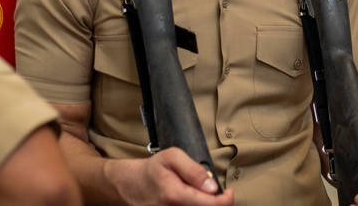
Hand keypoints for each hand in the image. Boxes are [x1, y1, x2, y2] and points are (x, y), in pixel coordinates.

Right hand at [111, 148, 233, 205]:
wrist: (128, 186)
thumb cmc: (151, 170)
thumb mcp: (172, 157)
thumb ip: (194, 170)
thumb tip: (213, 186)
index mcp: (176, 196)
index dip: (226, 199)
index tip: (228, 191)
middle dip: (216, 203)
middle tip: (215, 192)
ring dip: (205, 205)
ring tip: (201, 195)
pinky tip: (193, 200)